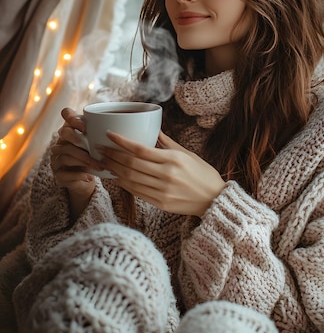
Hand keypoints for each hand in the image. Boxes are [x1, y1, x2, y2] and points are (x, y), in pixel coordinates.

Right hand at [50, 107, 102, 217]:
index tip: (85, 127)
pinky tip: (91, 177)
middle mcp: (62, 141)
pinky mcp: (58, 173)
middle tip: (91, 146)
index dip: (72, 117)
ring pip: (66, 153)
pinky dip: (80, 175)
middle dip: (78, 139)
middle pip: (64, 133)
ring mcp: (58, 157)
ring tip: (101, 166)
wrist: (88, 180)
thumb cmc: (98, 158)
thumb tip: (139, 126)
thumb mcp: (106, 145)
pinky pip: (65, 172)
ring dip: (85, 160)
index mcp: (73, 129)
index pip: (66, 114)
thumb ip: (113, 135)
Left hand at [99, 131, 226, 216]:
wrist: (214, 200)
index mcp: (173, 159)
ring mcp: (163, 191)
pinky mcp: (161, 203)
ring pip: (131, 179)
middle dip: (112, 155)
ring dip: (114, 169)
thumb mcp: (187, 154)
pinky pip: (137, 192)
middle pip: (131, 164)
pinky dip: (124, 184)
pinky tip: (116, 177)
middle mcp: (167, 175)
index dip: (121, 142)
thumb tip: (153, 129)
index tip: (109, 134)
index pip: (140, 149)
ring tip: (103, 162)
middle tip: (100, 149)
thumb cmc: (203, 174)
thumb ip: (168, 143)